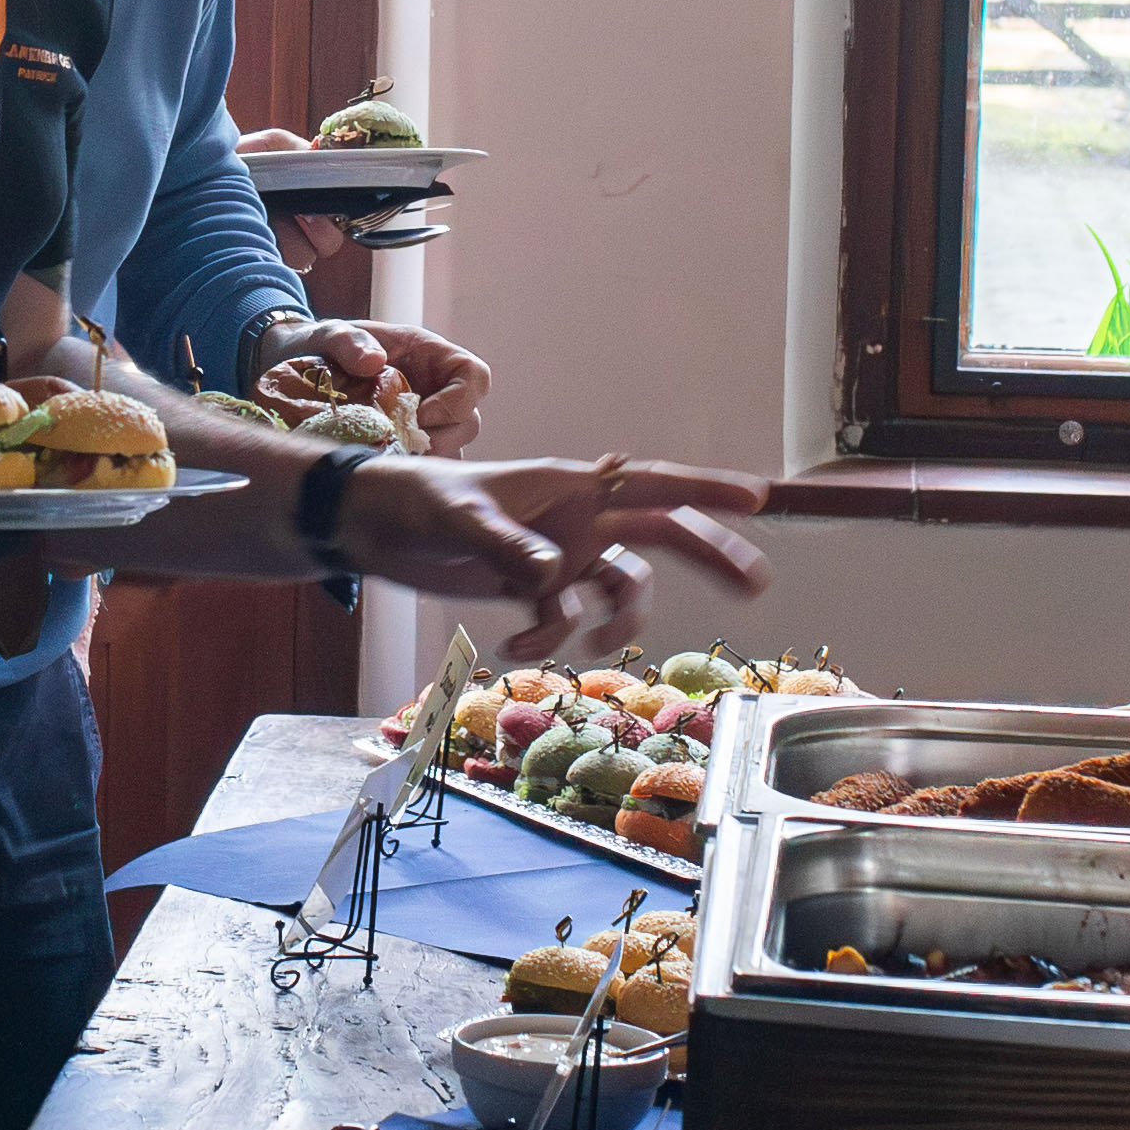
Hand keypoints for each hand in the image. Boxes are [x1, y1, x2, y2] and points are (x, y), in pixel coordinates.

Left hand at [275, 318, 495, 454]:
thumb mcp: (331, 334)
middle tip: (400, 449)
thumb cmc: (323, 347)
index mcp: (430, 357)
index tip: (421, 414)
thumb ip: (349, 341)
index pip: (473, 376)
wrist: (296, 371)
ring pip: (450, 451)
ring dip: (425, 463)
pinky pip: (422, 467)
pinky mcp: (405, 448)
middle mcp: (435, 392)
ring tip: (386, 464)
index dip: (458, 400)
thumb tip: (373, 362)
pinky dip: (407, 474)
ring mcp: (423, 423)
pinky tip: (377, 474)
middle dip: (441, 440)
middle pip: (468, 422)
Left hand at [328, 455, 770, 662]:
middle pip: (661, 533)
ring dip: (616, 623)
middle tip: (756, 582)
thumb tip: (552, 577)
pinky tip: (511, 646)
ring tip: (588, 645)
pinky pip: (567, 620)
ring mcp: (559, 555)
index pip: (651, 483)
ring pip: (620, 589)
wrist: (373, 526)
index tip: (757, 497)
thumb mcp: (458, 519)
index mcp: (569, 488)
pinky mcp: (534, 588)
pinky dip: (549, 640)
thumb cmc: (416, 501)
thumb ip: (507, 546)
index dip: (706, 490)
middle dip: (709, 554)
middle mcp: (576, 520)